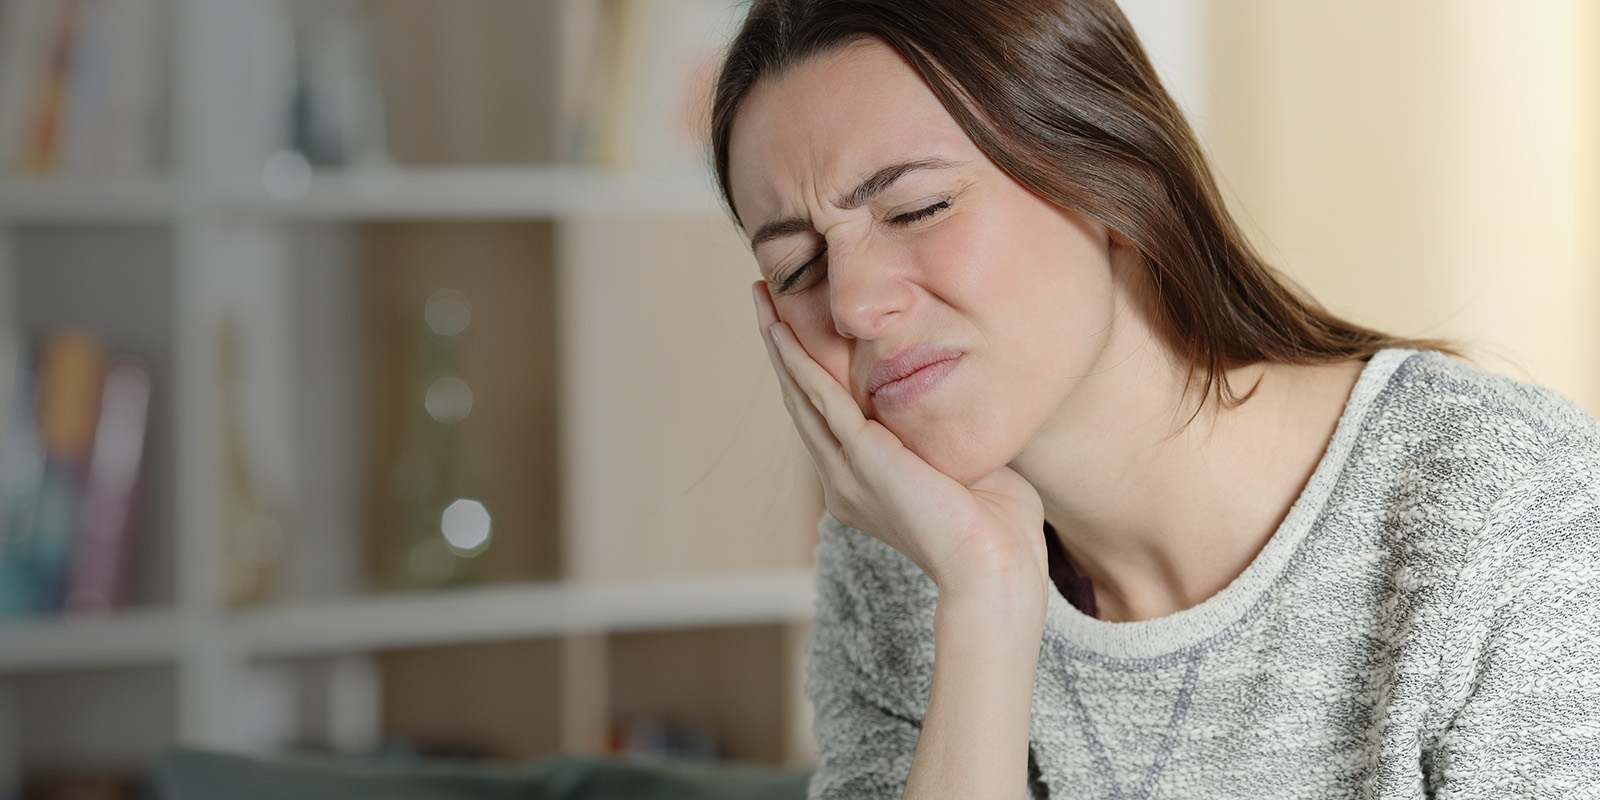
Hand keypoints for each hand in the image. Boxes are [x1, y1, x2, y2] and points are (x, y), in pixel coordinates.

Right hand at [752, 282, 1048, 594]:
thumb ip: (948, 433)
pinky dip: (800, 361)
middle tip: (764, 300)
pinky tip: (783, 331)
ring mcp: (846, 470)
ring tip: (763, 301)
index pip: (828, 418)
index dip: (811, 371)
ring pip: (801, 393)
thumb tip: (960, 399)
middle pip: (801, 399)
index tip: (801, 330)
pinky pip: (821, 397)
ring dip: (780, 344)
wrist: (994, 567)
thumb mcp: (965, 466)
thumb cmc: (997, 530)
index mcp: (865, 486)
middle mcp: (844, 479)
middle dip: (782, 346)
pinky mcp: (861, 456)